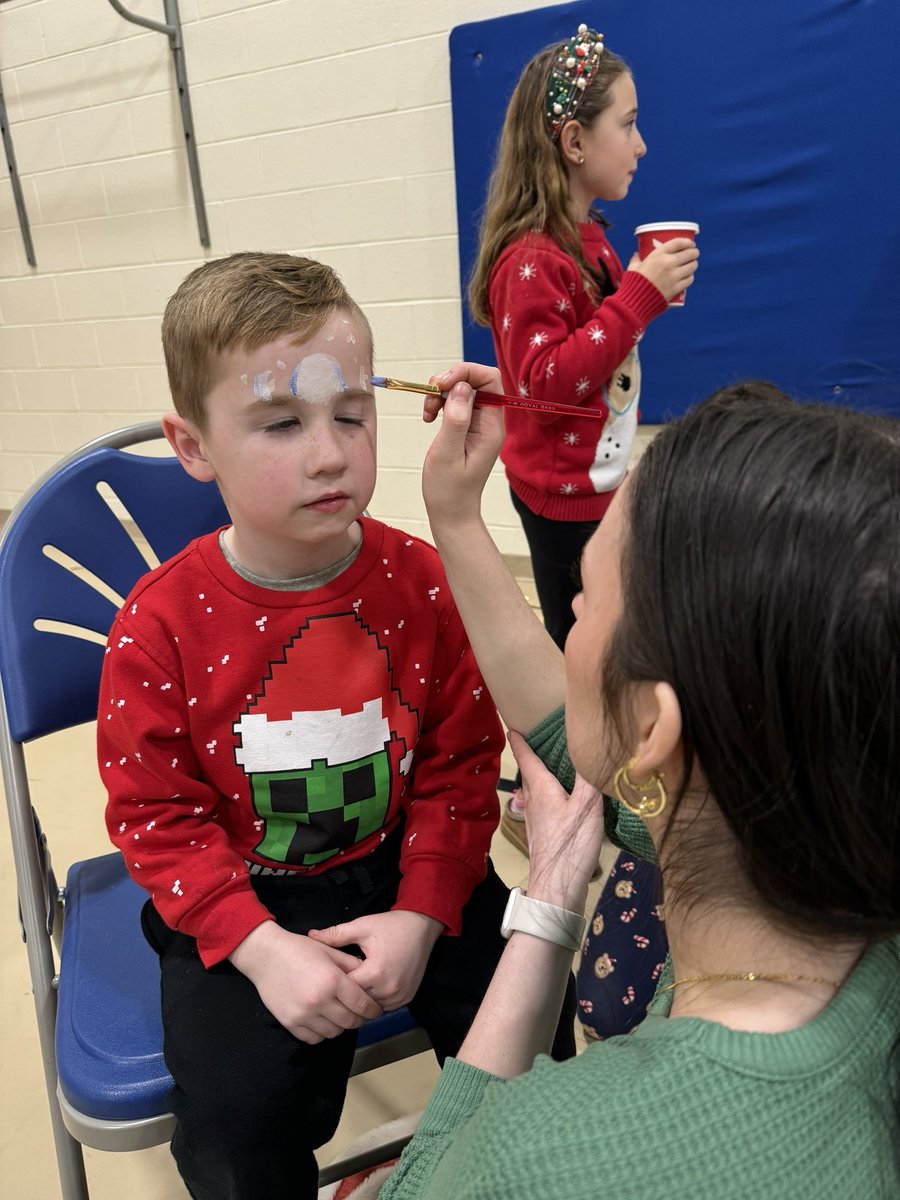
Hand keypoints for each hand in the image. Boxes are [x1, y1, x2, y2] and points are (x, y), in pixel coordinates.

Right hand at [229, 921, 381, 1043]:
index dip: (372, 1009)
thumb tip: (370, 977)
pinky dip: (322, 1033)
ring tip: (340, 1015)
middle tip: (359, 1013)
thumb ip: (352, 965)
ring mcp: (303, 1015)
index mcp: (332, 981)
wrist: (266, 955)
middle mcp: (319, 1001)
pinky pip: (314, 1038)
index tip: (375, 1010)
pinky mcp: (290, 1023)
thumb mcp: (329, 951)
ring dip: (341, 1026)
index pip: (362, 1004)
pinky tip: (323, 1020)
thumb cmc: (299, 949)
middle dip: (359, 1019)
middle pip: (350, 1021)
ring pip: (334, 1033)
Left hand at [310, 910, 443, 1010]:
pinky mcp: (408, 998)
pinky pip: (385, 1005)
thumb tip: (311, 935)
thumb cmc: (391, 925)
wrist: (422, 926)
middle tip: (338, 983)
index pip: (346, 988)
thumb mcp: (362, 926)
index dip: (335, 982)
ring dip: (363, 998)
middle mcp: (389, 988)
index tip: (327, 976)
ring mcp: (400, 995)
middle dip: (348, 992)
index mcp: (375, 972)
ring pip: (371, 1006)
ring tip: (354, 985)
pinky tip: (370, 987)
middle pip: (358, 1000)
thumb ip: (336, 934)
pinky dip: (376, 999)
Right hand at [422, 366, 505, 534]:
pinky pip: (455, 402)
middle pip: (475, 380)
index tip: (439, 385)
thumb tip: (461, 387)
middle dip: (449, 380)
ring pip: (462, 389)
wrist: (451, 512)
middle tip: (428, 399)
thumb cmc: (449, 490)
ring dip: (440, 392)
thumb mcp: (447, 454)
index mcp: (491, 426)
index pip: (490, 379)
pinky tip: (429, 418)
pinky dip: (439, 403)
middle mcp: (489, 421)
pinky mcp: (466, 427)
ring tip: (427, 412)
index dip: (465, 372)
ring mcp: (478, 424)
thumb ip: (456, 419)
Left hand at [508, 731, 603, 913]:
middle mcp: (533, 801)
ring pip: (536, 789)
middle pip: (530, 772)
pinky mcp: (543, 834)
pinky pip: (544, 804)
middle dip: (533, 755)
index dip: (520, 739)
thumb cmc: (570, 845)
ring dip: (542, 775)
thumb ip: (589, 777)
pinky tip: (564, 800)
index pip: (526, 757)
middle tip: (543, 738)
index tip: (513, 725)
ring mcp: (536, 819)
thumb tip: (593, 747)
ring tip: (556, 765)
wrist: (557, 889)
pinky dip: (550, 793)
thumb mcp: (587, 806)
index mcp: (541, 788)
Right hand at [628, 237, 699, 302]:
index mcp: (658, 255)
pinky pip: (689, 280)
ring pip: (692, 266)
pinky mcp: (676, 288)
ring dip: (693, 264)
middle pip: (689, 254)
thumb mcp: (633, 268)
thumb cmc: (633, 283)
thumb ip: (636, 260)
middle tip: (693, 254)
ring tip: (692, 265)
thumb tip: (636, 255)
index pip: (679, 243)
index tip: (691, 243)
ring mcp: (674, 276)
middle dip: (694, 252)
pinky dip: (690, 277)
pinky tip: (688, 276)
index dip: (688, 242)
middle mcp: (669, 263)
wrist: (635, 301)